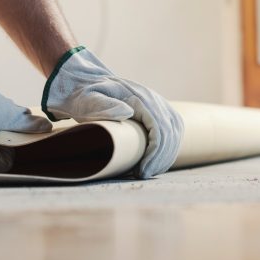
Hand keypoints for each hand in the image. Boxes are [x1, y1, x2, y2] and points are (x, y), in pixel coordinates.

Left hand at [41, 46, 182, 178]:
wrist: (87, 83)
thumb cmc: (86, 96)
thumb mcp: (89, 99)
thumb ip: (104, 105)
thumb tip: (127, 112)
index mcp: (139, 97)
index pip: (159, 128)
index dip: (154, 153)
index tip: (142, 171)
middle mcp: (152, 99)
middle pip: (170, 132)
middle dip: (160, 158)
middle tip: (144, 175)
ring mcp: (156, 103)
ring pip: (174, 132)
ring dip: (165, 155)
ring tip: (148, 172)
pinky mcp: (156, 110)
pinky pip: (171, 130)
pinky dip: (167, 148)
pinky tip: (155, 162)